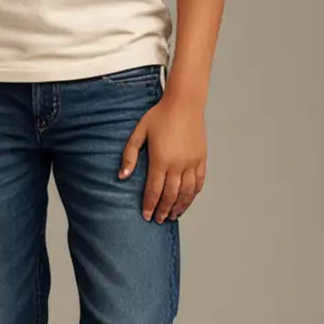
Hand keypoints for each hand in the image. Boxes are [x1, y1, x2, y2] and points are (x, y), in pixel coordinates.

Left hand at [119, 90, 206, 221]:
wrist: (184, 104)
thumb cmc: (159, 116)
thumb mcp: (139, 132)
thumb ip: (129, 154)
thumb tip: (122, 175)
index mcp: (161, 160)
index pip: (154, 190)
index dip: (150, 205)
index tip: (147, 216)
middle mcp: (178, 164)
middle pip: (171, 195)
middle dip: (164, 210)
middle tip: (159, 220)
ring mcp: (192, 162)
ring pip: (187, 192)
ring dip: (180, 206)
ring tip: (173, 215)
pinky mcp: (202, 159)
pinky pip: (199, 182)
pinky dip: (194, 194)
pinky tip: (188, 200)